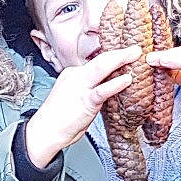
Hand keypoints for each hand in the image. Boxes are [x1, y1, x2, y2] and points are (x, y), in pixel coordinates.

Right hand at [23, 47, 142, 169]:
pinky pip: (102, 90)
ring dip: (120, 59)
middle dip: (120, 53)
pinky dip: (116, 83)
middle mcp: (77, 76)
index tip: (127, 54)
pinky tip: (127, 79)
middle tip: (135, 49)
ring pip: (102, 67)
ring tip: (135, 54)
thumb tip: (109, 88)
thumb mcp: (76, 96)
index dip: (114, 58)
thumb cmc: (59, 118)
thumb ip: (92, 90)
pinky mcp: (85, 101)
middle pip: (101, 59)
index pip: (97, 62)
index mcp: (74, 74)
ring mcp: (80, 87)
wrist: (45, 131)